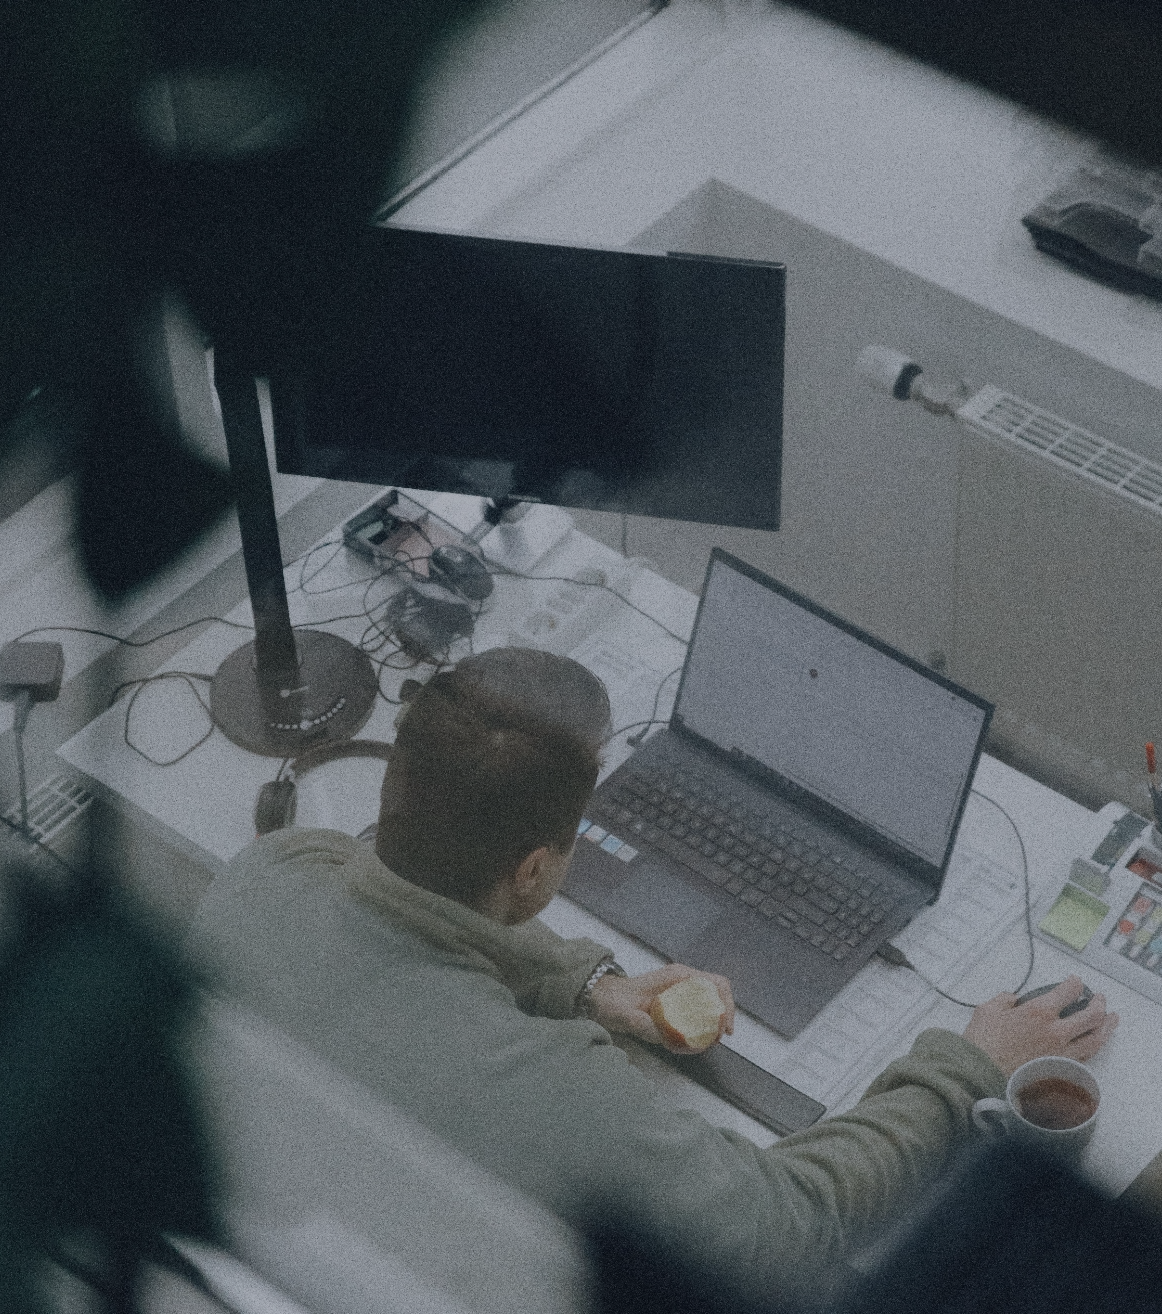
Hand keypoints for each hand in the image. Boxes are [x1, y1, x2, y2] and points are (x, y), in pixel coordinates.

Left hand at [587, 963, 735, 1052]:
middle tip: (717, 1039)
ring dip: (715, 1022)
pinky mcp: (676, 999)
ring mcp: (680, 989)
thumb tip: (665, 1036)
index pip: (716, 984)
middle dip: (724, 1017)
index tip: (723, 1028)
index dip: (726, 1006)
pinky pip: (699, 1009)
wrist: (601, 998)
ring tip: (709, 1041)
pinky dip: (703, 1024)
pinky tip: (696, 1039)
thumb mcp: (626, 1014)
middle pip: (718, 993)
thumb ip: (643, 1024)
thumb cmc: (613, 1001)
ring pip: (711, 1002)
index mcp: (677, 976)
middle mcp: (682, 980)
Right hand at [963, 975, 1117, 1076]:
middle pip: (1091, 1015)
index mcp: (1039, 1012)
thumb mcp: (986, 1011)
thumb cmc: (983, 1046)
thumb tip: (1013, 999)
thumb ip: (1004, 1000)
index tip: (1075, 982)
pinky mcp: (1061, 1071)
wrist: (982, 1076)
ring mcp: (1062, 1054)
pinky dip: (1094, 1046)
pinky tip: (1095, 1042)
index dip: (1074, 983)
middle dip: (1098, 1003)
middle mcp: (1056, 1032)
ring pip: (1095, 1038)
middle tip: (1099, 998)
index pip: (1068, 992)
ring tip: (1111, 1019)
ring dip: (1106, 1026)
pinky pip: (1086, 1057)